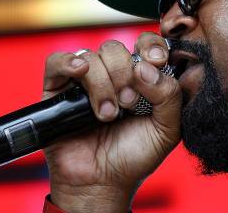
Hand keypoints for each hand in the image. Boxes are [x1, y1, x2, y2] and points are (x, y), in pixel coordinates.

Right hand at [42, 33, 181, 212]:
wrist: (102, 183)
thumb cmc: (134, 156)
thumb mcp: (167, 128)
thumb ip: (170, 95)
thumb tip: (146, 67)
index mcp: (141, 77)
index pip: (146, 43)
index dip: (151, 47)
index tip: (156, 62)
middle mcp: (113, 74)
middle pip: (116, 48)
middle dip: (124, 74)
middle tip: (128, 103)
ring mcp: (85, 80)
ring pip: (92, 56)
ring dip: (102, 85)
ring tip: (106, 115)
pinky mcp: (57, 89)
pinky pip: (58, 61)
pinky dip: (69, 62)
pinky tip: (80, 73)